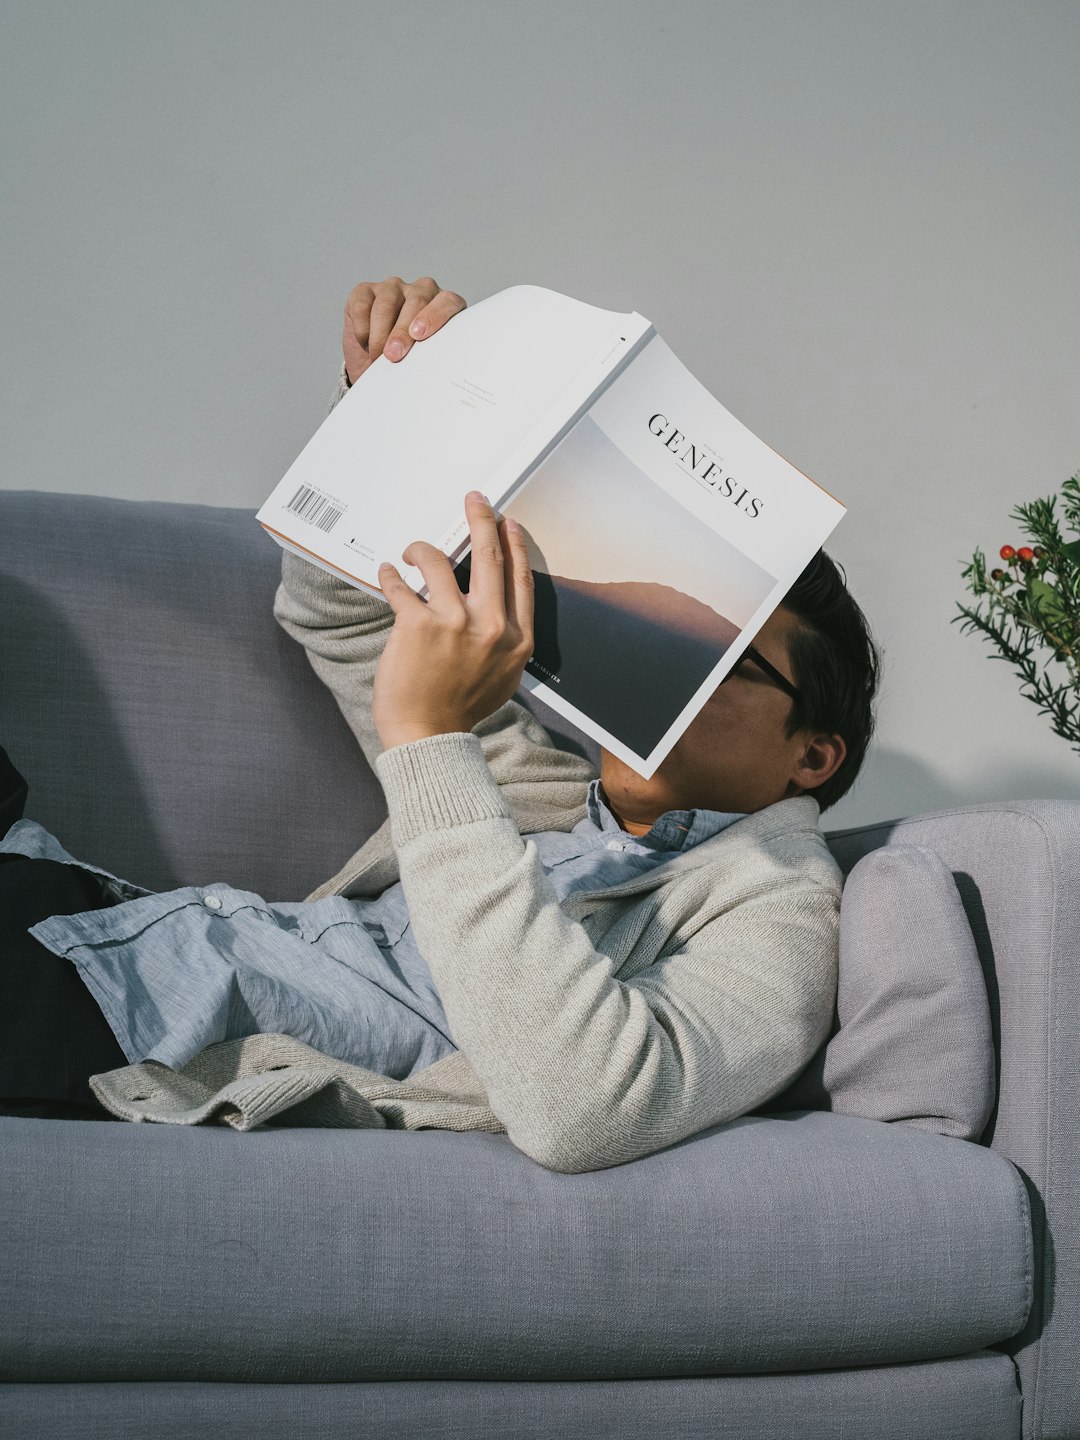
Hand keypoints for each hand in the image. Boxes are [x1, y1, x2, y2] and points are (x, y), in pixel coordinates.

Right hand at [342, 276, 466, 384]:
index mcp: (443, 306)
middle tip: (394, 355)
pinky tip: (365, 344)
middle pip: (416, 301)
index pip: (448, 301)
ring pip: (386, 304)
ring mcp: (392, 288)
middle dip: (403, 331)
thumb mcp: (424, 363)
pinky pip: (362, 306)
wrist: (374, 366)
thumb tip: (429, 370)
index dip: (436, 315)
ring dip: (380, 335)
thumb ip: (432, 356)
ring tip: (377, 357)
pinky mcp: (365, 292)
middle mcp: (420, 291)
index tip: (420, 336)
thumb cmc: (407, 363)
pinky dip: (362, 329)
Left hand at [372, 492, 534, 750]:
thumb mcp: (503, 674)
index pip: (520, 579)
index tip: (507, 522)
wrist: (429, 735)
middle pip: (490, 557)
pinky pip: (401, 585)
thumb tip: (494, 604)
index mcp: (517, 639)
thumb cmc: (461, 708)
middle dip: (481, 519)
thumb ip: (505, 638)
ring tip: (413, 551)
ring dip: (423, 549)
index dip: (514, 545)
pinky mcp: (418, 626)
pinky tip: (388, 572)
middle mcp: (491, 627)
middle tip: (474, 499)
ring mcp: (455, 623)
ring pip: (440, 561)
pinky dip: (392, 575)